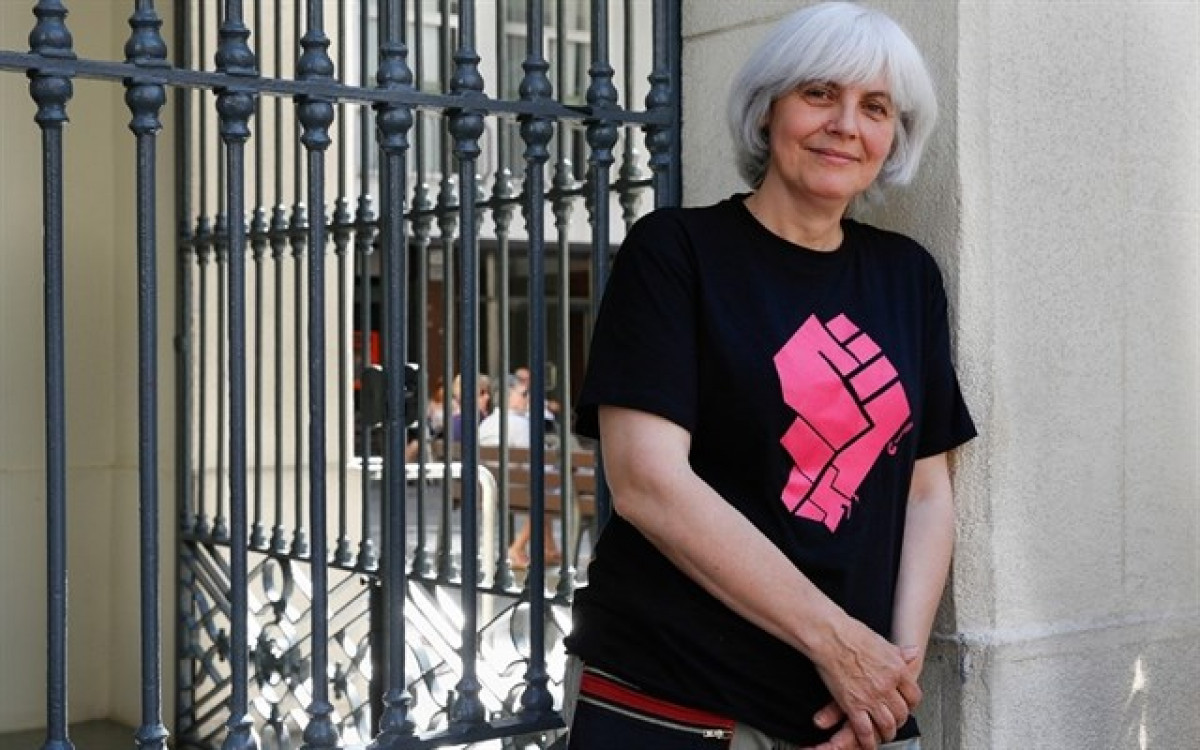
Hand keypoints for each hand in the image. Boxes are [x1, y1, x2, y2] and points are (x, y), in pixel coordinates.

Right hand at [806, 627, 921, 749]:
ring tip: (884, 735)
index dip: (911, 704)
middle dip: (900, 721)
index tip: (907, 706)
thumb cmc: (851, 634)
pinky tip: (868, 743)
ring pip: (887, 725)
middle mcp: (887, 685)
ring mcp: (871, 697)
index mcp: (897, 669)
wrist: (830, 636)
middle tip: (896, 722)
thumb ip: (898, 652)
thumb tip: (913, 652)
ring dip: (887, 733)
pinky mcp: (853, 705)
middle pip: (902, 713)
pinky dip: (867, 741)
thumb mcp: (882, 641)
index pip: (914, 695)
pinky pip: (865, 730)